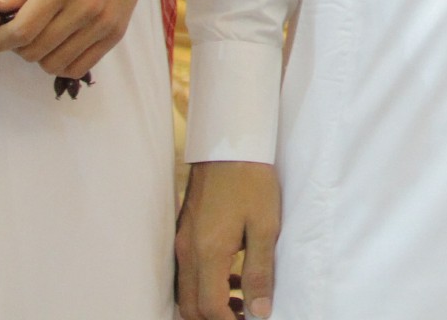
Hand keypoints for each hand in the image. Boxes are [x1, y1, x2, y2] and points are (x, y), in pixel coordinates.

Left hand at [0, 0, 149, 80]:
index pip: (22, 31)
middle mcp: (87, 8)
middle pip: (35, 51)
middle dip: (14, 45)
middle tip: (13, 29)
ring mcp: (104, 23)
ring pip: (55, 64)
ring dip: (38, 54)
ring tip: (38, 33)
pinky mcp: (116, 32)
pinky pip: (81, 67)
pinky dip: (62, 62)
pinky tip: (58, 42)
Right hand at [176, 160, 281, 318]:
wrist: (229, 145)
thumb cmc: (251, 181)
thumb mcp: (265, 226)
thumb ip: (260, 272)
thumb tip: (260, 311)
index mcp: (208, 252)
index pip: (210, 307)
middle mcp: (187, 251)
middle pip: (190, 306)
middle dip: (214, 319)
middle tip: (243, 315)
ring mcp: (181, 242)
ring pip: (186, 292)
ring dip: (209, 304)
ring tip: (242, 301)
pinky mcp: (184, 233)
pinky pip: (186, 273)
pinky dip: (204, 286)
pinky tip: (231, 277)